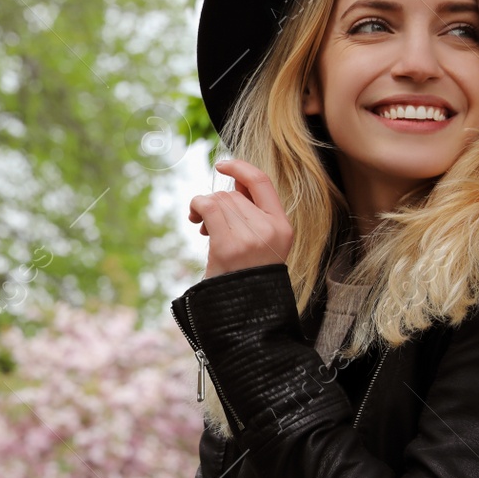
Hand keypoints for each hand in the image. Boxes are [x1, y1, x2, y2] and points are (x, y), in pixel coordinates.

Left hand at [187, 157, 293, 278]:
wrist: (246, 313)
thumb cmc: (248, 278)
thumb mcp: (262, 244)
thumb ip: (253, 213)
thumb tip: (234, 185)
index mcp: (283, 226)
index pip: (262, 182)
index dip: (240, 168)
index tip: (222, 165)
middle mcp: (270, 228)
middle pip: (232, 195)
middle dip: (216, 204)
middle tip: (207, 224)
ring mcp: (251, 237)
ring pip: (218, 201)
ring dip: (205, 209)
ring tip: (204, 229)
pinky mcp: (230, 246)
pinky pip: (208, 207)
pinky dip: (197, 207)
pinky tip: (195, 220)